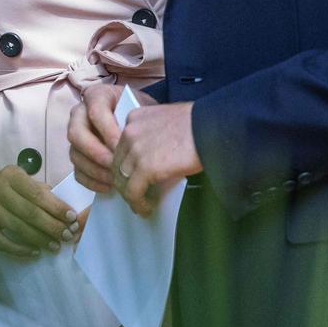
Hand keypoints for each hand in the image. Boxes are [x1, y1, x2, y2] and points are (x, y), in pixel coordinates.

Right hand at [0, 166, 80, 257]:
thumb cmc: (7, 190)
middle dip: (51, 225)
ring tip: (55, 246)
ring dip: (40, 239)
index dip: (56, 207)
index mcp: (12, 174)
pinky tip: (35, 252)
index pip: (38, 194)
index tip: (72, 218)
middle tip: (67, 236)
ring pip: (18, 227)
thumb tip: (66, 211)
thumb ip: (41, 192)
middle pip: (30, 212)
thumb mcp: (21, 182)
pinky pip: (2, 242)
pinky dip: (20, 249)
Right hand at [68, 85, 157, 192]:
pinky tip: (109, 186)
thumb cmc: (141, 113)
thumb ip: (136, 118)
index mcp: (97, 95)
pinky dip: (92, 181)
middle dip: (95, 151)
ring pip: (75, 155)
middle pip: (76, 133)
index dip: (107, 129)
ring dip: (95, 170)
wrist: (140, 121)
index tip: (123, 145)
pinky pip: (77, 172)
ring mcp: (76, 136)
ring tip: (116, 178)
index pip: (95, 110)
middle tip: (115, 164)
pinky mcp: (78, 156)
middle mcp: (80, 113)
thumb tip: (135, 140)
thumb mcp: (142, 108)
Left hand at [112, 102, 202, 216]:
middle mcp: (130, 132)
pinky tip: (146, 209)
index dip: (126, 164)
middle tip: (135, 194)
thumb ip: (151, 135)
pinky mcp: (145, 168)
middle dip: (125, 182)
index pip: (120, 146)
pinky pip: (133, 192)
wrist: (210, 127)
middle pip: (117, 164)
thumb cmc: (197, 123)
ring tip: (141, 204)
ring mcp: (135, 150)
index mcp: (134, 117)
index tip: (132, 176)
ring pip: (122, 180)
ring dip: (131, 196)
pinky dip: (138, 204)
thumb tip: (150, 158)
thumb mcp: (165, 120)